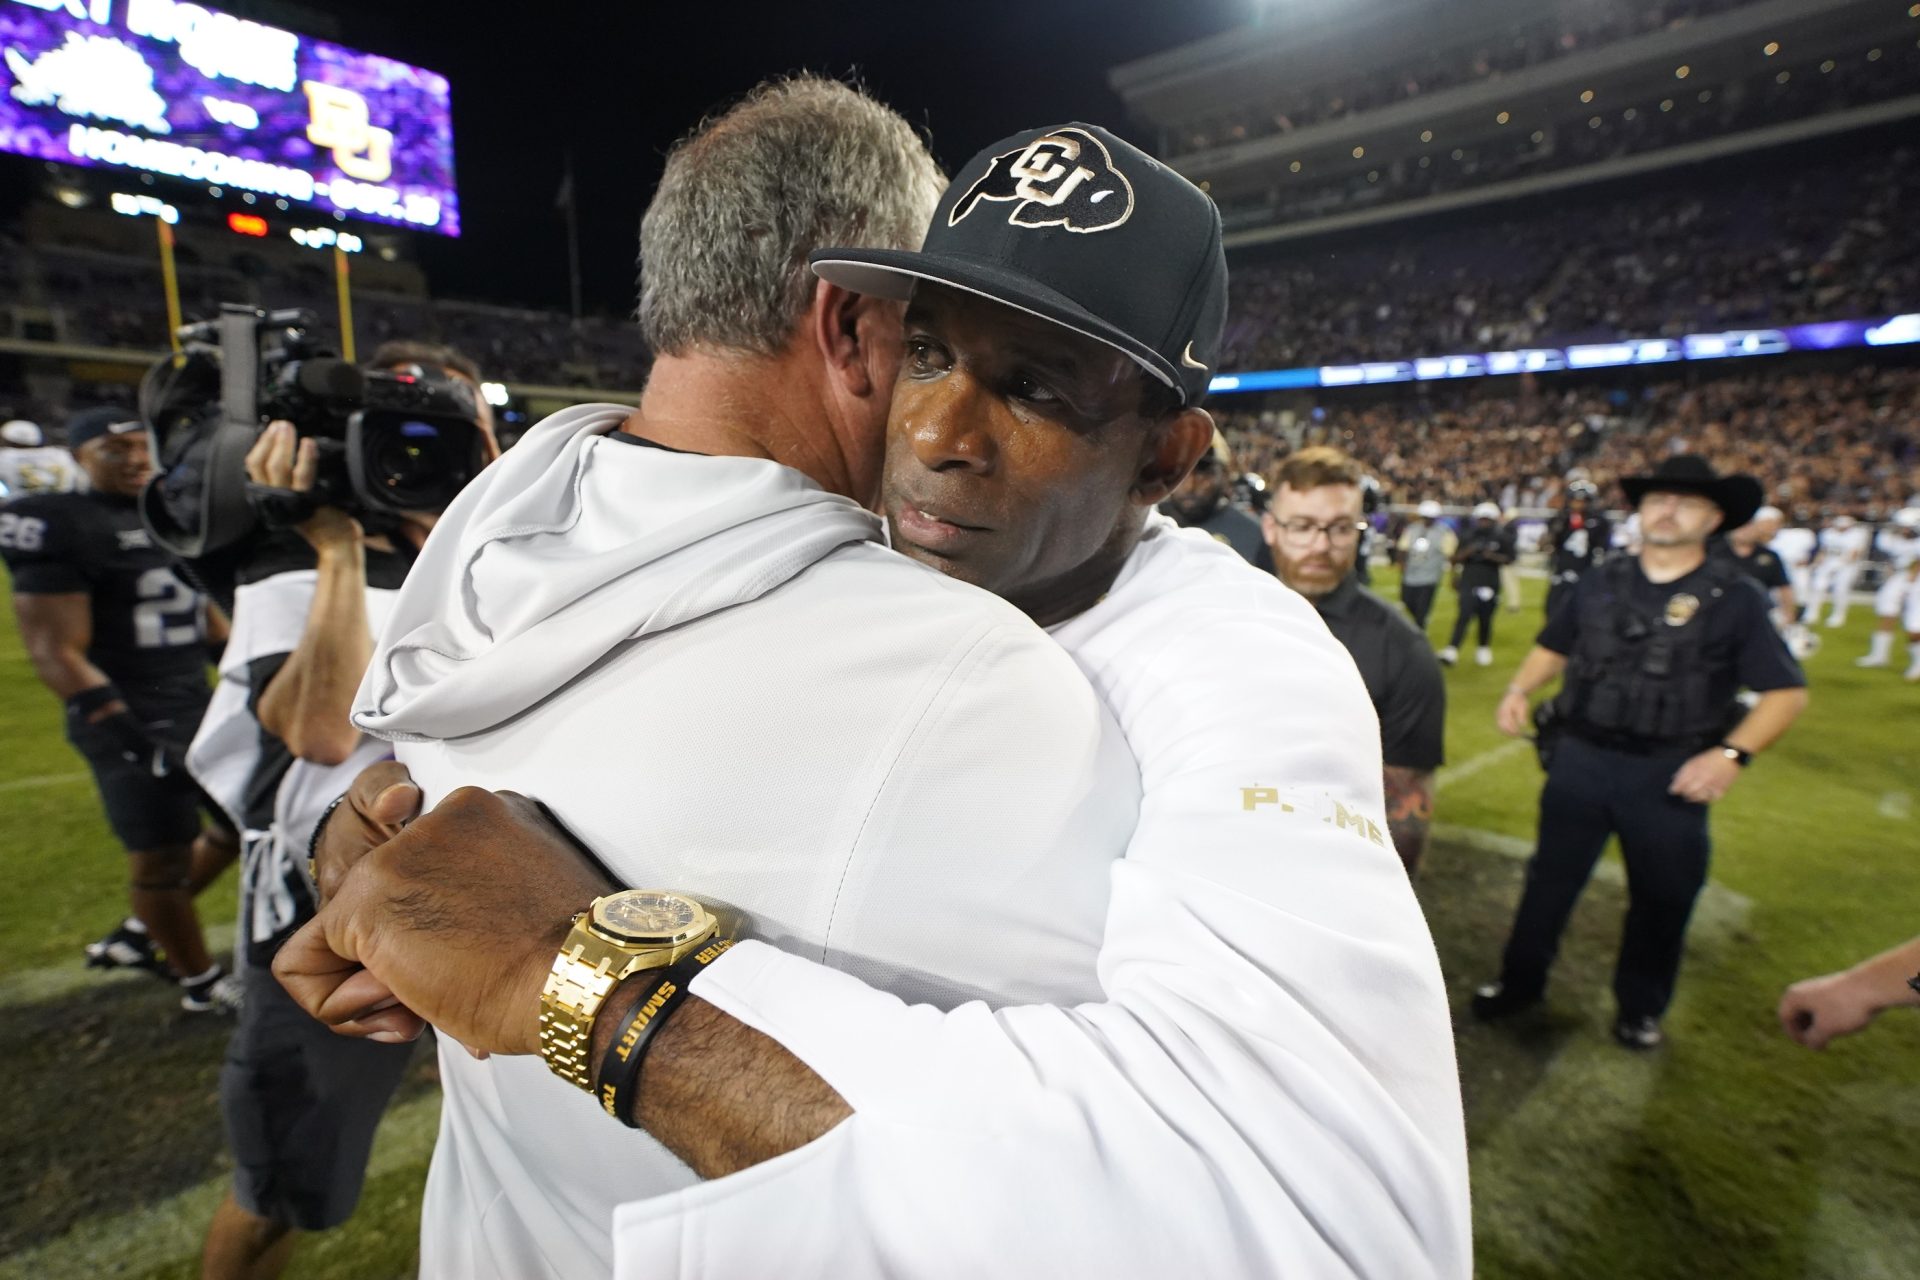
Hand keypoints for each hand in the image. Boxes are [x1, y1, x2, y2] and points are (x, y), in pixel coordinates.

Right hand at [244, 420, 361, 552]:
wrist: (338, 545)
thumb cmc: (322, 519)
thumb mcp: (298, 499)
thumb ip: (288, 481)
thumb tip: (286, 450)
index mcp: (268, 498)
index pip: (253, 467)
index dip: (261, 445)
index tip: (271, 429)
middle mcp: (273, 501)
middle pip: (259, 464)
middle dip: (269, 440)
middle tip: (281, 425)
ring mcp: (288, 503)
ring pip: (277, 468)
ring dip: (283, 444)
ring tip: (289, 429)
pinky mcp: (307, 504)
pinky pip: (303, 477)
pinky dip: (305, 457)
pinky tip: (308, 443)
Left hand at [274, 786, 616, 1056]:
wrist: (586, 978)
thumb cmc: (576, 965)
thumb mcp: (526, 909)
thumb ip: (475, 904)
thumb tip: (424, 954)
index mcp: (494, 816)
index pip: (425, 868)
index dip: (435, 923)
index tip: (471, 956)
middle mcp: (447, 815)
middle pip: (383, 893)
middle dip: (402, 952)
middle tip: (450, 987)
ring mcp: (402, 852)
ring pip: (342, 925)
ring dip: (378, 980)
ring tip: (431, 1004)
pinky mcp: (368, 894)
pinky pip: (303, 958)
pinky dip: (335, 1001)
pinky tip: (400, 1013)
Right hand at [1496, 691, 1530, 737]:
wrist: (1513, 693)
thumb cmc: (1519, 700)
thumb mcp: (1523, 707)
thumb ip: (1522, 716)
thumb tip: (1523, 725)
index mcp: (1506, 710)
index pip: (1508, 723)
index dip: (1513, 729)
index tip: (1519, 733)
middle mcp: (1500, 713)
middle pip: (1502, 726)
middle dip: (1509, 732)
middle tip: (1517, 735)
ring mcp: (1498, 714)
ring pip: (1500, 726)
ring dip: (1506, 732)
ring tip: (1515, 734)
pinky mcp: (1498, 716)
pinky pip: (1500, 725)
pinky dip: (1505, 729)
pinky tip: (1512, 730)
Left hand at [1668, 750, 1740, 803]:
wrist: (1730, 758)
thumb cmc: (1710, 758)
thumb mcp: (1694, 761)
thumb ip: (1684, 770)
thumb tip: (1673, 779)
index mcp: (1695, 770)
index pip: (1681, 784)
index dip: (1674, 789)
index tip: (1672, 791)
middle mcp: (1703, 778)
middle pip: (1688, 792)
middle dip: (1683, 793)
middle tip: (1682, 794)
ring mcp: (1712, 785)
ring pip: (1698, 797)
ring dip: (1692, 798)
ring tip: (1690, 797)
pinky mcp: (1721, 790)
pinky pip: (1710, 799)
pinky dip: (1705, 800)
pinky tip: (1702, 798)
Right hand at [1778, 969, 1882, 1048]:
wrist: (1872, 986)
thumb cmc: (1844, 1007)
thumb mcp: (1826, 1029)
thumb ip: (1813, 1040)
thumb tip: (1811, 1044)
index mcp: (1794, 996)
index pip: (1785, 1018)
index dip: (1795, 1035)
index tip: (1811, 1045)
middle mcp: (1802, 989)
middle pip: (1797, 1014)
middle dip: (1806, 1030)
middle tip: (1821, 1043)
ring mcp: (1818, 988)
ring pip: (1812, 1011)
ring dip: (1818, 1025)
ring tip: (1834, 1034)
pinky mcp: (1833, 989)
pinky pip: (1824, 1007)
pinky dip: (1828, 1018)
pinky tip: (1844, 1023)